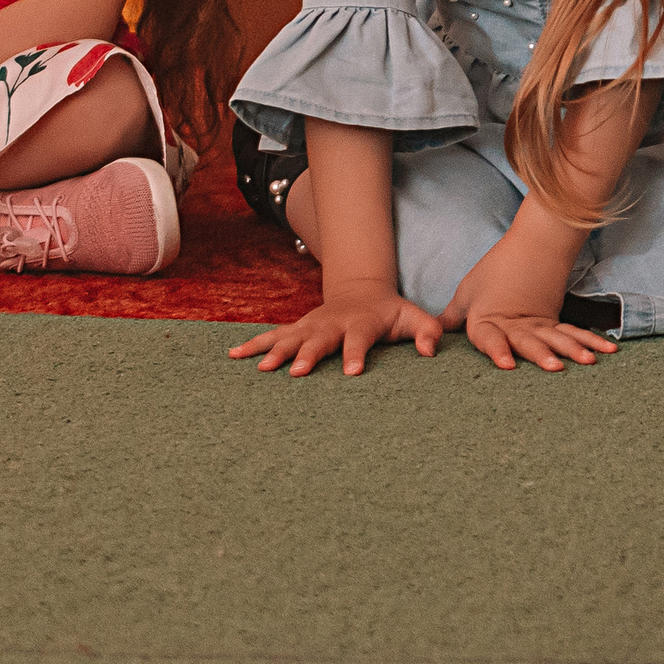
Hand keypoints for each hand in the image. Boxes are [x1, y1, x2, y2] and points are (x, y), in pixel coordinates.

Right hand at [228, 281, 441, 376]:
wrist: (361, 291)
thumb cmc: (390, 312)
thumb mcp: (413, 316)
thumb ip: (426, 331)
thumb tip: (430, 351)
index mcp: (361, 323)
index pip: (360, 339)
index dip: (356, 354)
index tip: (352, 372)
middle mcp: (332, 324)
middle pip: (319, 340)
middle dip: (309, 355)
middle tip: (299, 372)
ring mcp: (311, 325)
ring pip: (290, 338)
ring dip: (275, 352)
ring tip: (261, 369)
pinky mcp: (297, 329)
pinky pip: (272, 337)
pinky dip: (253, 345)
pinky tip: (232, 355)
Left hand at [440, 230, 618, 371]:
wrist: (534, 244)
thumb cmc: (496, 269)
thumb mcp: (467, 291)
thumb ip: (452, 317)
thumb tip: (430, 336)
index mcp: (489, 319)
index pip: (491, 337)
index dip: (498, 350)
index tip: (508, 364)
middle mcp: (517, 324)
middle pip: (529, 341)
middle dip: (542, 355)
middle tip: (555, 368)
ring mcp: (540, 322)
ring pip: (557, 337)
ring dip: (574, 350)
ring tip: (590, 362)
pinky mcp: (556, 320)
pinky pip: (574, 333)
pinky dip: (591, 341)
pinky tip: (608, 352)